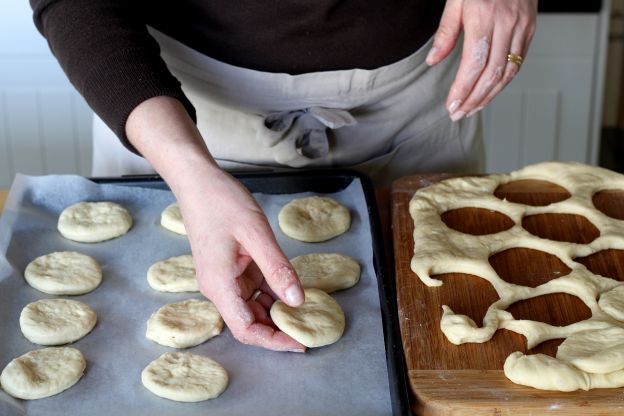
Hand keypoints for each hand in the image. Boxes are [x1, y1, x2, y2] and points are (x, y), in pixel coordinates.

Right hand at [126, 96, 305, 351]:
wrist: (197, 182)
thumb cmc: (222, 202)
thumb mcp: (256, 234)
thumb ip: (277, 268)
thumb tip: (298, 300)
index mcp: (220, 284)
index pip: (246, 329)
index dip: (274, 341)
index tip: (301, 343)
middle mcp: (219, 287)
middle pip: (249, 323)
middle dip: (277, 330)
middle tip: (309, 329)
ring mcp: (223, 278)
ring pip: (252, 307)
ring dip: (275, 311)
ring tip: (304, 311)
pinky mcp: (229, 268)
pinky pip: (252, 289)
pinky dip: (270, 292)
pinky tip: (290, 289)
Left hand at [426, 0, 537, 119]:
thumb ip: (445, 32)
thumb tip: (432, 61)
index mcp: (485, 16)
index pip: (474, 63)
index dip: (463, 89)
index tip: (451, 105)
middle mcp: (506, 24)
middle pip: (492, 73)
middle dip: (474, 99)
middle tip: (458, 114)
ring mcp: (522, 27)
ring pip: (508, 72)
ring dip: (489, 95)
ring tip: (472, 109)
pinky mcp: (530, 29)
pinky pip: (518, 62)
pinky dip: (503, 82)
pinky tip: (489, 92)